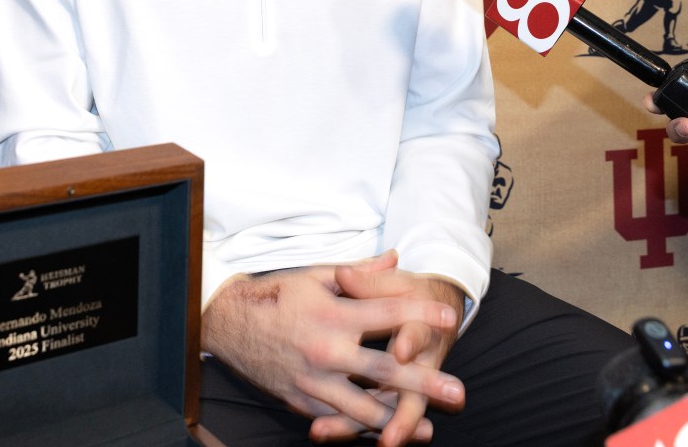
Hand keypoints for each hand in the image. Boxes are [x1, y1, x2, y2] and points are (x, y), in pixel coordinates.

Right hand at [201, 253, 460, 442]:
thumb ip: (359, 273)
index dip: (420, 314)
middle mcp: (326, 349)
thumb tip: (394, 257)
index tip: (448, 317)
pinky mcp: (303, 402)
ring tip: (431, 428)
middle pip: (384, 369)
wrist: (230, 324)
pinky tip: (389, 435)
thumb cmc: (278, 295)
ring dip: (399, 418)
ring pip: (364, 407)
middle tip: (456, 390)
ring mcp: (314, 381)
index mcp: (332, 312)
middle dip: (423, 381)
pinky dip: (365, 428)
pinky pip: (339, 419)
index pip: (386, 312)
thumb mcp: (316, 276)